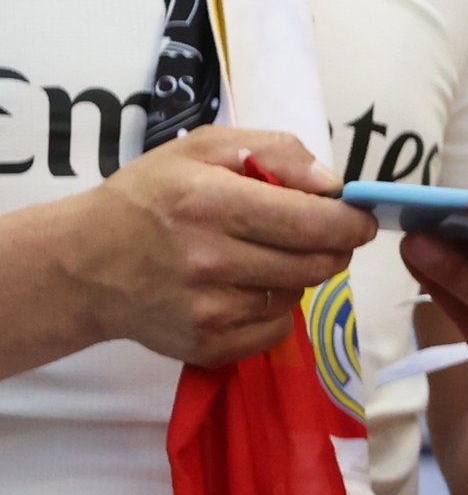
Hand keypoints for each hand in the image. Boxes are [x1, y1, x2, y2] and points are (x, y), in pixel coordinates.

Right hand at [57, 129, 369, 367]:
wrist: (82, 264)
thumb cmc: (148, 197)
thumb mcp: (201, 149)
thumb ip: (275, 151)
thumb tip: (333, 184)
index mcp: (209, 201)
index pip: (315, 221)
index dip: (351, 221)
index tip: (359, 218)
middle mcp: (208, 259)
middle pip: (318, 263)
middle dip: (332, 247)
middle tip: (317, 235)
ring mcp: (207, 308)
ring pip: (298, 295)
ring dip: (296, 275)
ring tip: (260, 256)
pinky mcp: (207, 345)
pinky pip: (275, 329)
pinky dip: (272, 309)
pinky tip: (241, 288)